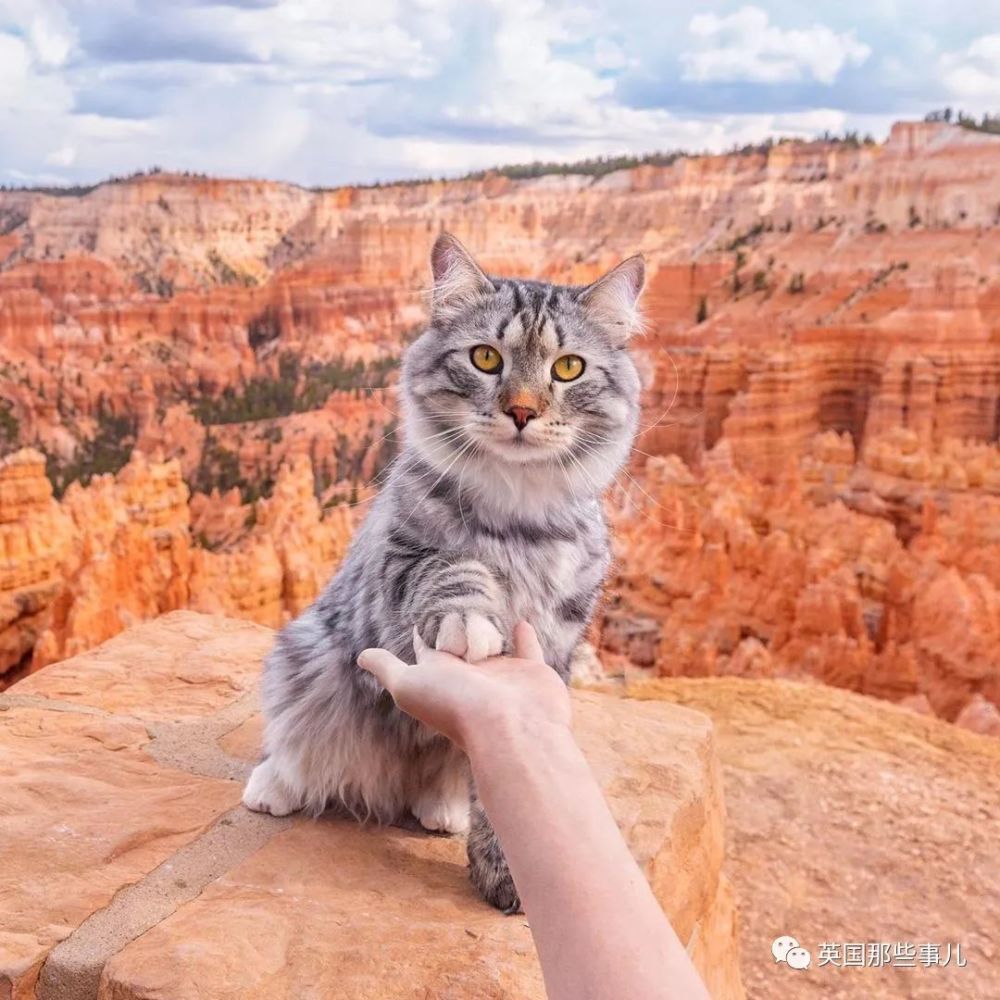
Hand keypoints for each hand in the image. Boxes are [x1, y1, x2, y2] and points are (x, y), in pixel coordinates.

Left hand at [358, 621, 570, 750]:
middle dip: (456, 624)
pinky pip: (527, 648)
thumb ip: (388, 669)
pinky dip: (524, 635)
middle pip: (461, 644)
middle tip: (454, 594)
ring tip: (488, 603)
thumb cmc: (456, 706)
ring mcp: (502, 675)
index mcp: (441, 676)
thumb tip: (361, 656)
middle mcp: (471, 677)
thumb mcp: (409, 685)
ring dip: (490, 627)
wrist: (510, 730)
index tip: (418, 611)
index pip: (427, 650)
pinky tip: (521, 619)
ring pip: (494, 645)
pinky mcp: (530, 672)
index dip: (422, 631)